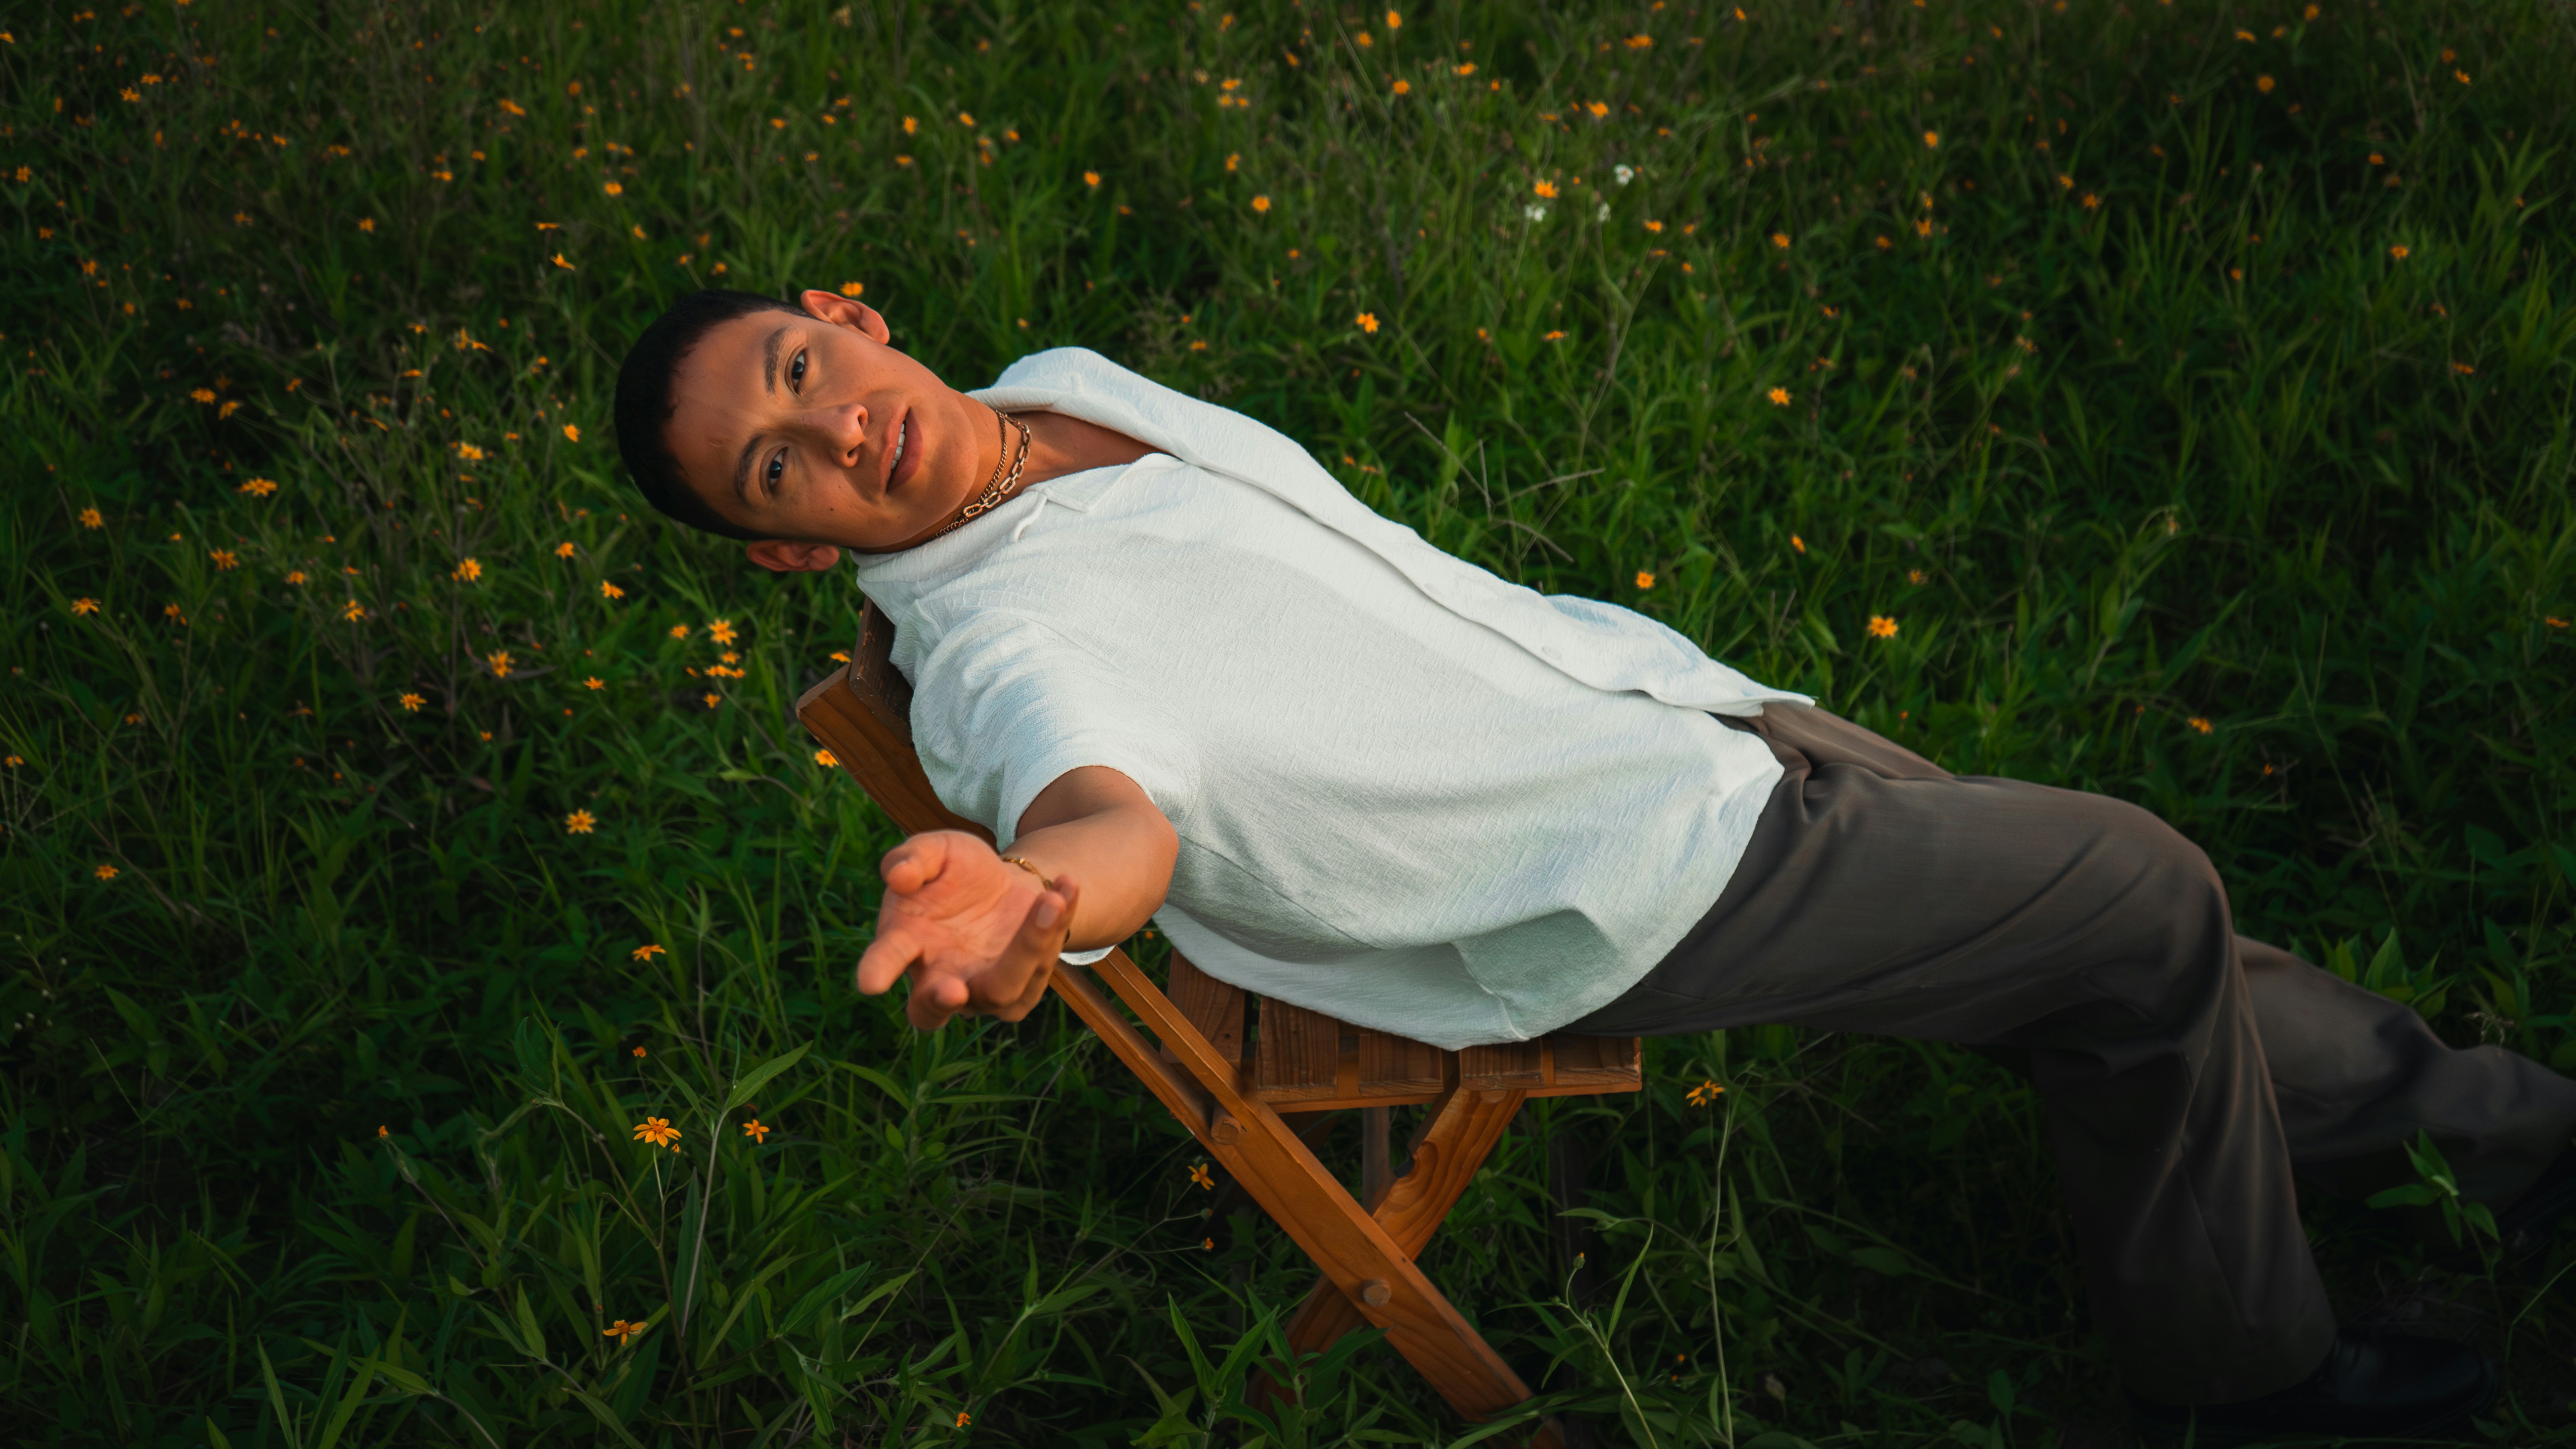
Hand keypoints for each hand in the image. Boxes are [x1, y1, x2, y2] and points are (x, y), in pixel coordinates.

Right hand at [854, 830, 1080, 1029]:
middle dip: (943, 1001)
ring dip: (1028, 945)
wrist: (1004, 885)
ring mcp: (982, 992)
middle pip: (933, 1007)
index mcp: (905, 944)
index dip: (877, 970)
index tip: (869, 981)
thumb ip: (913, 858)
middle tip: (953, 991)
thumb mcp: (937, 851)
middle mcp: (938, 977)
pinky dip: (1058, 925)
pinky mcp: (1023, 989)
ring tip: (1049, 899)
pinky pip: (1041, 966)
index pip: (885, 961)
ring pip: (1002, 988)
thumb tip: (898, 877)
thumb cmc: (956, 873)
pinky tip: (1066, 887)